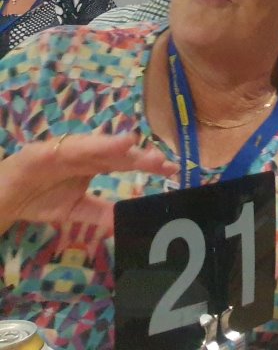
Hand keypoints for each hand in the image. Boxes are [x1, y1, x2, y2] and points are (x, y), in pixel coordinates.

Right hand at [0, 133, 176, 231]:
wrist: (1, 200)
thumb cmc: (40, 199)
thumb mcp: (76, 211)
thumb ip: (101, 214)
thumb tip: (128, 222)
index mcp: (92, 165)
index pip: (125, 163)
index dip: (147, 164)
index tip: (172, 169)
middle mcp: (82, 154)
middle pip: (114, 154)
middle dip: (137, 156)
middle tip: (161, 160)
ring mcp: (61, 152)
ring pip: (91, 147)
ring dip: (111, 145)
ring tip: (131, 143)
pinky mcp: (40, 154)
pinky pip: (61, 151)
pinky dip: (78, 148)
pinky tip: (89, 148)